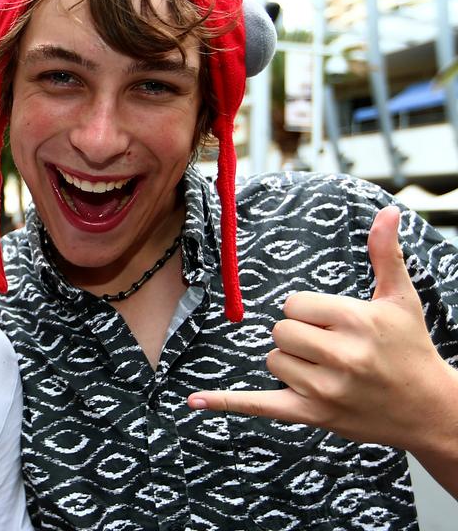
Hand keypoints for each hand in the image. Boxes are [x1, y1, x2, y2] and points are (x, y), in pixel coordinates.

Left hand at [188, 206, 455, 451]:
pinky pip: (259, 406)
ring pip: (274, 361)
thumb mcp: (401, 299)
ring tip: (330, 370)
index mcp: (357, 322)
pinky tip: (195, 399)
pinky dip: (226, 402)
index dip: (308, 311)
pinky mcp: (314, 415)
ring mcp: (326, 390)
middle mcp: (341, 356)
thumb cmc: (412, 348)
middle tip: (331, 346)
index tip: (334, 322)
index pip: (294, 304)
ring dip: (292, 363)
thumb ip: (385, 254)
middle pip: (280, 331)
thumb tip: (386, 211)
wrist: (431, 412)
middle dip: (298, 335)